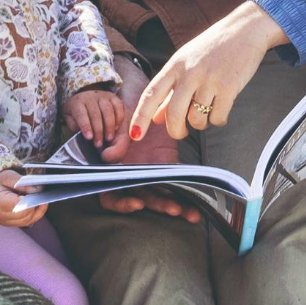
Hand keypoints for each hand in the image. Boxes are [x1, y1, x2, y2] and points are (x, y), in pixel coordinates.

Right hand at [0, 170, 48, 227]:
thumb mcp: (8, 176)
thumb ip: (23, 183)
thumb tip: (38, 190)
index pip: (17, 205)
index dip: (30, 201)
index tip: (39, 193)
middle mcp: (0, 215)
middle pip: (24, 215)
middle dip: (35, 205)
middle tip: (44, 195)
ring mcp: (4, 222)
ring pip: (26, 221)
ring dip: (36, 211)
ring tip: (43, 200)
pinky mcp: (9, 224)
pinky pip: (25, 222)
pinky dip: (33, 215)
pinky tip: (37, 206)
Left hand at [65, 86, 127, 149]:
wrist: (86, 97)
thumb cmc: (78, 112)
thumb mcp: (70, 118)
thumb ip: (74, 125)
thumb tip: (82, 132)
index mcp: (77, 102)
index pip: (80, 114)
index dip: (85, 126)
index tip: (89, 138)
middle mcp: (90, 97)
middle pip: (95, 114)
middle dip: (98, 130)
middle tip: (99, 144)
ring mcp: (103, 96)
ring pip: (108, 110)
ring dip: (109, 126)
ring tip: (108, 138)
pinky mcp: (113, 97)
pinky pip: (118, 106)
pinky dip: (119, 118)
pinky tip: (116, 128)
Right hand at [91, 62, 203, 221]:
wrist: (140, 91)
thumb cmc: (124, 107)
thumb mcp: (120, 120)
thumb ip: (116, 139)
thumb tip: (108, 157)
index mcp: (114, 168)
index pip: (111, 195)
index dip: (121, 203)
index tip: (138, 202)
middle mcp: (130, 173)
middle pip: (141, 199)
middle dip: (158, 206)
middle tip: (174, 209)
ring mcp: (148, 170)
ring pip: (159, 195)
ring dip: (174, 205)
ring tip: (192, 213)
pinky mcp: (165, 164)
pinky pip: (173, 182)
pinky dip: (184, 194)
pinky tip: (197, 205)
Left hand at [129, 3, 284, 141]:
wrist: (244, 30)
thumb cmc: (213, 47)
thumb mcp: (186, 62)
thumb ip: (170, 91)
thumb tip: (157, 118)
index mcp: (175, 65)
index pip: (151, 93)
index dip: (140, 116)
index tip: (134, 135)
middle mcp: (189, 72)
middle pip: (174, 114)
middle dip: (176, 131)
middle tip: (181, 132)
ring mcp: (209, 80)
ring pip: (197, 119)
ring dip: (201, 123)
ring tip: (206, 109)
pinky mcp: (229, 88)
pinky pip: (217, 118)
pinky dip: (218, 119)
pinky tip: (221, 107)